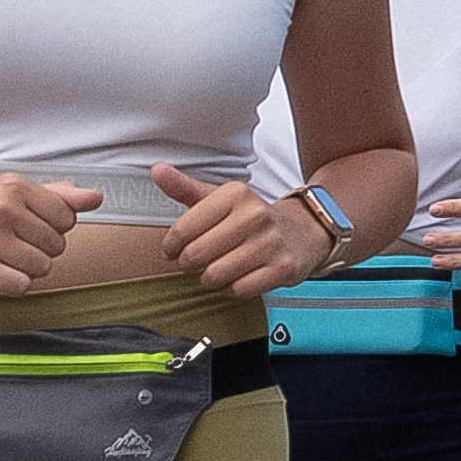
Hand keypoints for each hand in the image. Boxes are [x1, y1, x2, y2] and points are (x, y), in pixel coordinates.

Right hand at [0, 173, 101, 292]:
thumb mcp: (13, 196)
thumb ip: (58, 196)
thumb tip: (96, 197)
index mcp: (13, 186)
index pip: (68, 217)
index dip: (51, 227)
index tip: (25, 226)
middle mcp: (1, 208)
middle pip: (57, 245)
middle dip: (38, 249)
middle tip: (8, 243)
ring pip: (42, 268)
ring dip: (25, 269)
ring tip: (0, 257)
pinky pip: (22, 285)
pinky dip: (11, 284)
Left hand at [153, 163, 329, 295]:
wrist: (302, 231)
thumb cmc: (251, 217)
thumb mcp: (218, 198)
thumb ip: (184, 187)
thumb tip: (157, 170)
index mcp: (235, 194)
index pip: (183, 229)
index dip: (171, 246)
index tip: (173, 250)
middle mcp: (255, 215)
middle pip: (196, 255)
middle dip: (189, 264)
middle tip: (196, 262)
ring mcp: (271, 242)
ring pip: (216, 275)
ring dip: (211, 278)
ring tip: (218, 268)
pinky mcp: (283, 268)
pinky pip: (240, 289)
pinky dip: (234, 288)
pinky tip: (239, 277)